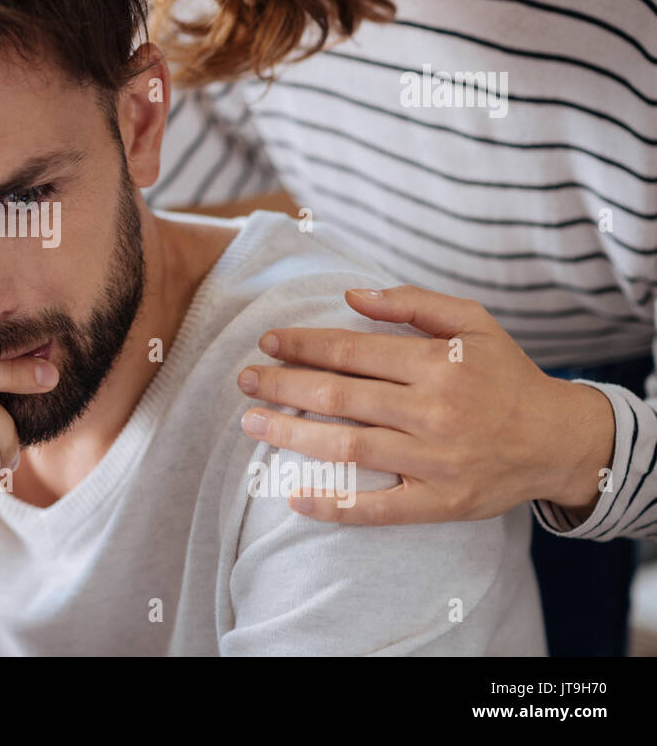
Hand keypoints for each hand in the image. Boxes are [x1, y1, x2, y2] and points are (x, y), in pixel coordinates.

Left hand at [235, 285, 615, 524]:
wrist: (558, 440)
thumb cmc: (505, 375)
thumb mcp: (473, 322)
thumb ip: (412, 303)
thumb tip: (350, 296)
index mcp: (437, 364)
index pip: (351, 352)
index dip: (303, 346)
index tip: (268, 342)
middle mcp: (432, 411)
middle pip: (339, 397)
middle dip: (283, 385)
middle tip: (244, 380)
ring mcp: (434, 460)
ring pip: (347, 447)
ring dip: (291, 436)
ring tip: (251, 424)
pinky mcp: (439, 502)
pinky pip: (377, 507)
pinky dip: (333, 504)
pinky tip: (293, 497)